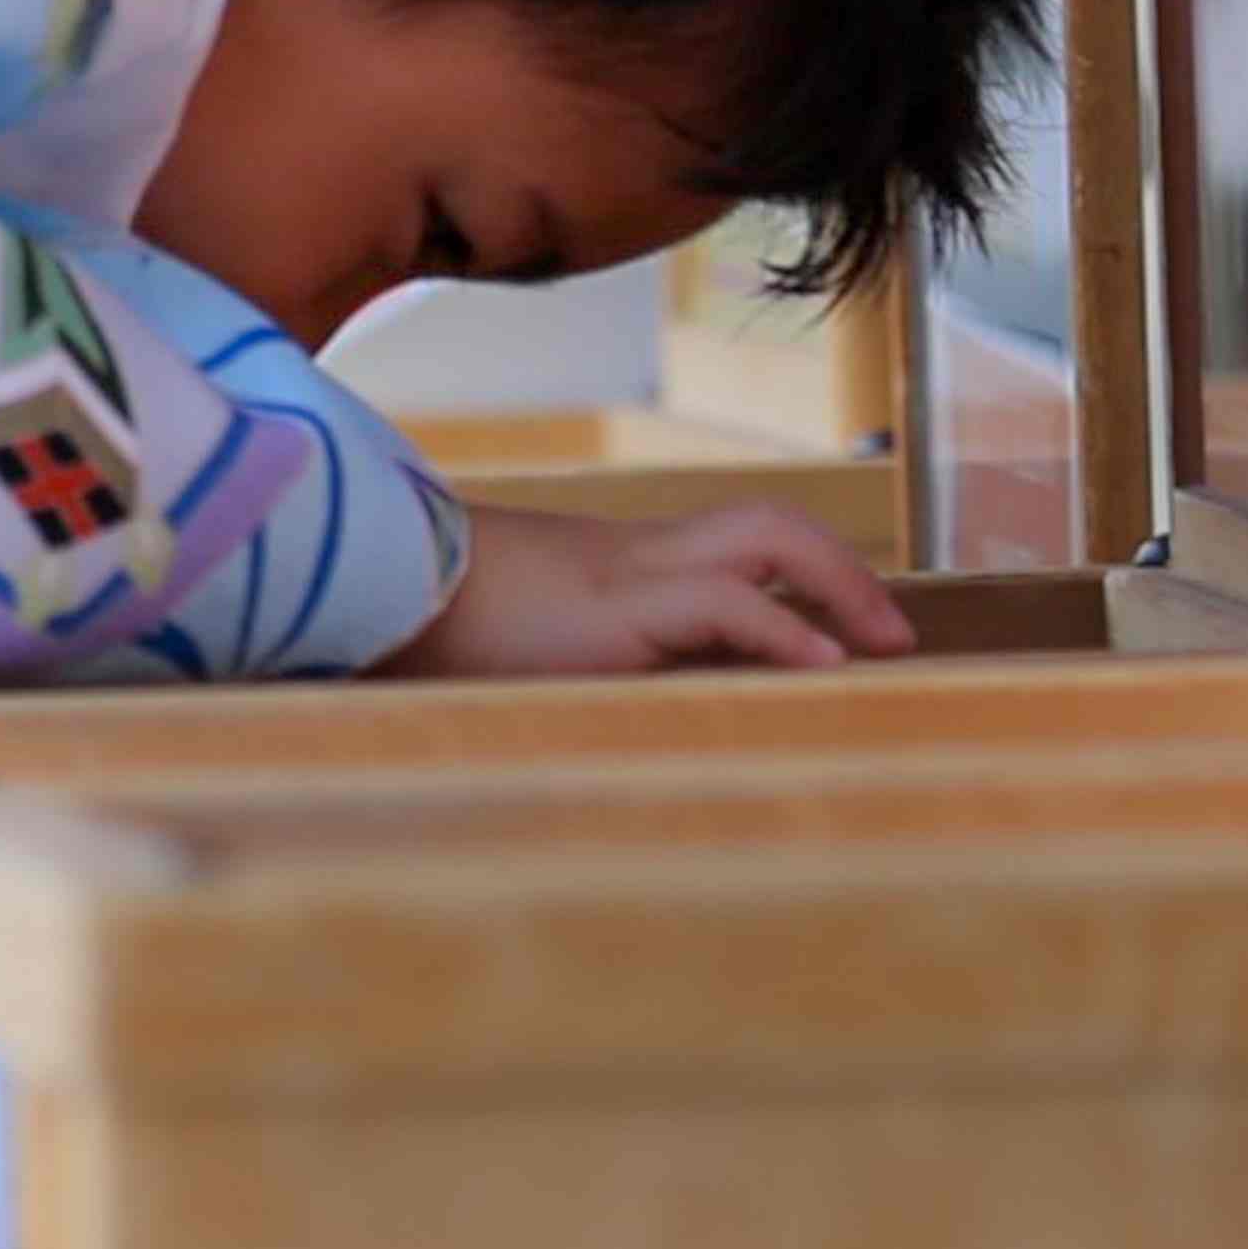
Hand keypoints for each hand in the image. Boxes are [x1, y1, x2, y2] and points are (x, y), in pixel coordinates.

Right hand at [401, 496, 915, 680]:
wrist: (358, 590)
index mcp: (605, 566)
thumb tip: (591, 723)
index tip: (843, 631)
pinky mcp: (614, 607)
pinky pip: (724, 602)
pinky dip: (784, 629)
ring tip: (880, 646)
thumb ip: (555, 661)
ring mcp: (622, 572)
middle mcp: (627, 556)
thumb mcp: (506, 644)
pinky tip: (824, 667)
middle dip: (841, 573)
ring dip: (837, 587)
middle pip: (761, 525)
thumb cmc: (414, 626)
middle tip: (889, 635)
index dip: (797, 576)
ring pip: (760, 539)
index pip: (724, 546)